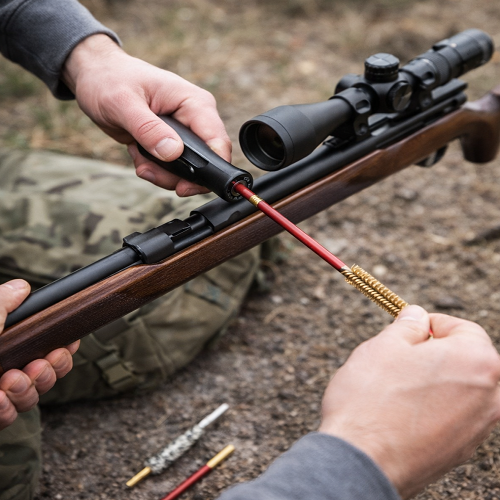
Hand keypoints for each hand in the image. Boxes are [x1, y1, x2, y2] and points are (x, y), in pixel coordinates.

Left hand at [0, 280, 79, 429]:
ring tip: (11, 380)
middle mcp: (3, 368)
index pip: (46, 345)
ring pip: (33, 395)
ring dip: (28, 388)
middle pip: (48, 373)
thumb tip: (21, 287)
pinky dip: (7, 407)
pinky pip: (10, 415)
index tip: (68, 342)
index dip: (62, 346)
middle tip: (42, 363)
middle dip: (52, 369)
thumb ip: (2, 302)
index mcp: (5, 344)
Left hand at [62, 34, 231, 196]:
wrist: (96, 76)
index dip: (211, 169)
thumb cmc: (110, 78)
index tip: (185, 186)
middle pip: (204, 163)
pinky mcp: (172, 143)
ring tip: (139, 158)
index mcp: (194, 103)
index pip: (218, 141)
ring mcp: (184, 133)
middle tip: (148, 170)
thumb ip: (148, 129)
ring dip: (161, 174)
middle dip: (176, 175)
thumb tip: (173, 152)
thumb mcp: (123, 103)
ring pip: (188, 171)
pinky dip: (154, 169)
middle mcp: (195, 119)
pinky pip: (173, 169)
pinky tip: (138, 153)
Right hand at [319, 305, 499, 498]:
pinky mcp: (462, 451)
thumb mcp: (384, 345)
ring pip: (459, 389)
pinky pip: (452, 416)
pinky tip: (400, 410)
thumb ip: (408, 326)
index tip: (413, 327)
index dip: (434, 323)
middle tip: (400, 355)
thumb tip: (417, 316)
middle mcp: (489, 396)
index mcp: (476, 361)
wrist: (363, 460)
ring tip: (396, 385)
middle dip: (435, 353)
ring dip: (434, 381)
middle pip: (466, 360)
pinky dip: (432, 407)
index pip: (464, 328)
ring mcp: (478, 428)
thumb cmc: (372, 399)